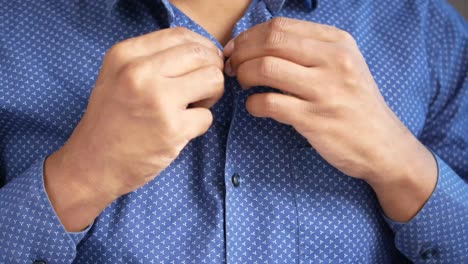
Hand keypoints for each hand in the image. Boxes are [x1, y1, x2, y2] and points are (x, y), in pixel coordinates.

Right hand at [45, 27, 224, 230]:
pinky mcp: (172, 129)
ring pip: (213, 79)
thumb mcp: (118, 75)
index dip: (201, 48)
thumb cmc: (110, 119)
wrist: (92, 163)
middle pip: (201, 55)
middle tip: (202, 88)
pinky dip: (199, 124)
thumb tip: (202, 51)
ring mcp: (157, 100)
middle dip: (211, 70)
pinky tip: (180, 130)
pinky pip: (207, 116)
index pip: (180, 35)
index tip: (204, 62)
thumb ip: (153, 58)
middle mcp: (140, 72)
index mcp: (126, 55)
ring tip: (192, 107)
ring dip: (211, 94)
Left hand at [224, 17, 436, 221]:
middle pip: (270, 41)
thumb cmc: (355, 104)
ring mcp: (325, 90)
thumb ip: (308, 50)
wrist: (382, 145)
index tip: (236, 49)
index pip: (280, 26)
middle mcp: (333, 61)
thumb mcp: (343, 65)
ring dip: (243, 75)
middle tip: (232, 67)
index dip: (248, 36)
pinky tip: (255, 107)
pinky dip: (252, 104)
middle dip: (241, 52)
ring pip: (265, 68)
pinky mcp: (315, 119)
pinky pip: (269, 103)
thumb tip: (258, 43)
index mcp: (337, 42)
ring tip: (242, 85)